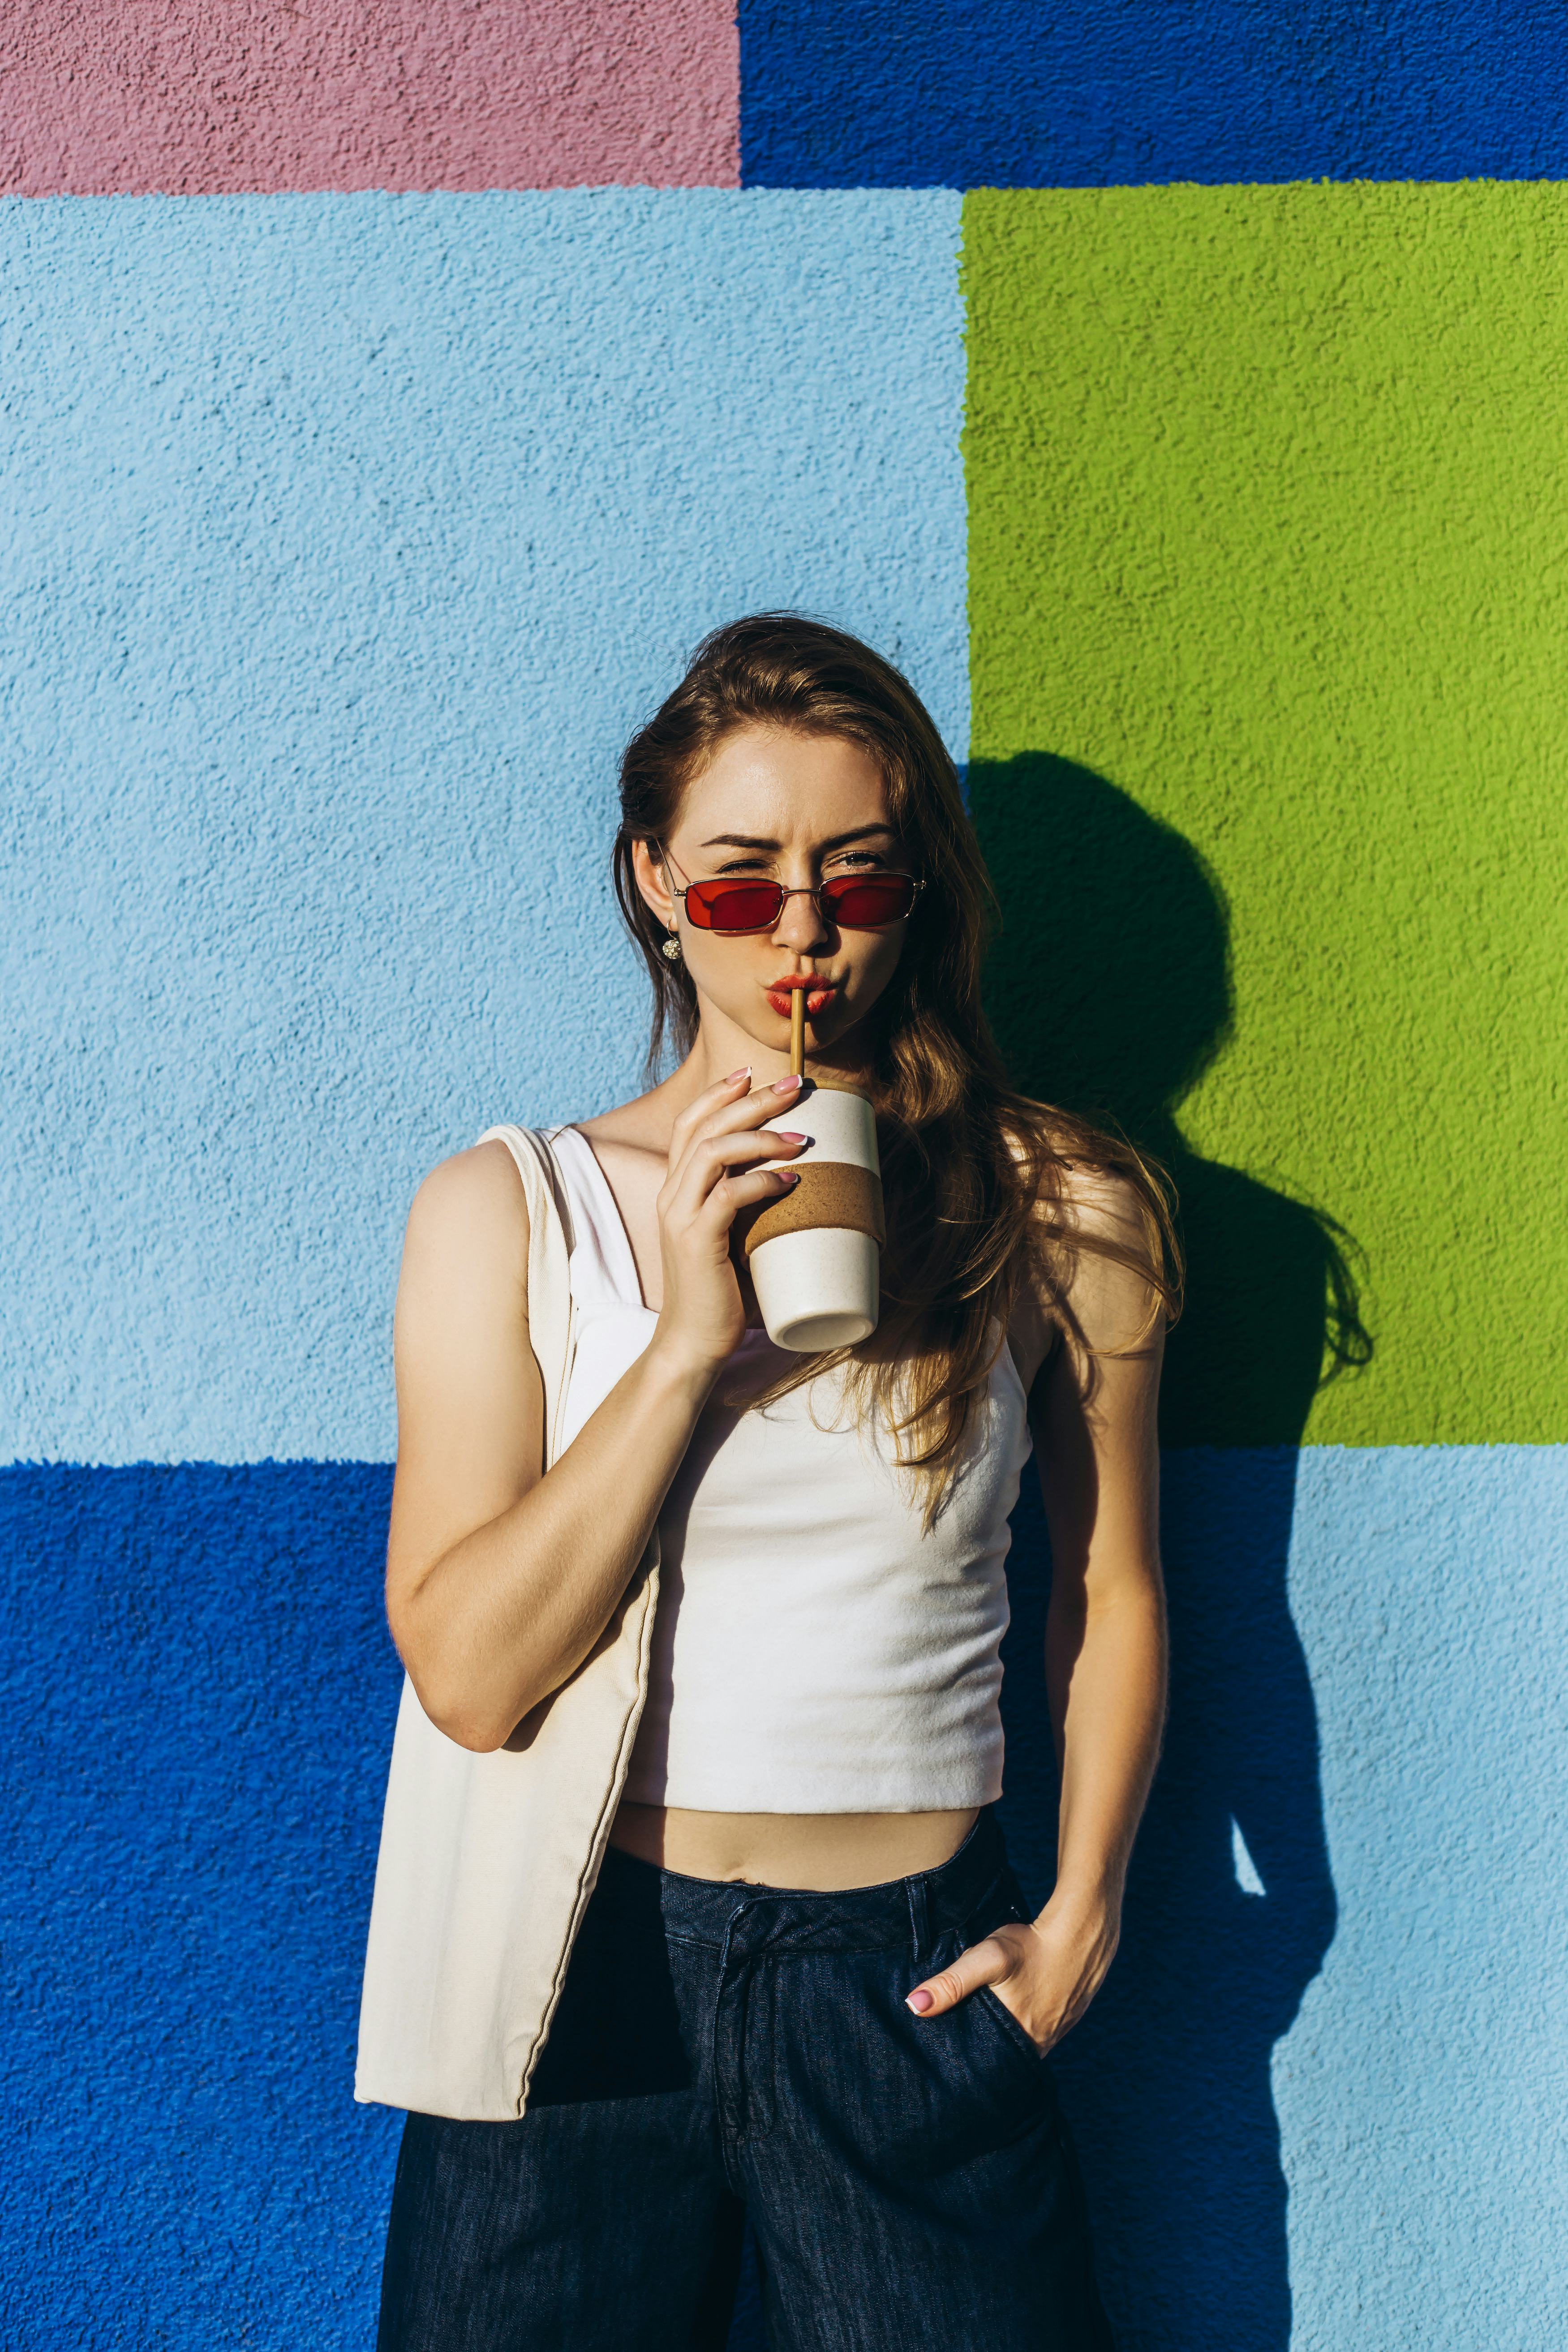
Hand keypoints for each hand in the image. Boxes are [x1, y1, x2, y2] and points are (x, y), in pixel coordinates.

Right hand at [650, 1068, 806, 1376]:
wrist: (691, 1344)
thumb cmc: (721, 1293)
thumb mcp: (733, 1237)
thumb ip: (752, 1209)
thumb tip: (807, 1184)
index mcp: (677, 1190)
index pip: (690, 1124)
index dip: (721, 1094)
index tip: (755, 1074)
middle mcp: (672, 1196)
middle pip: (704, 1127)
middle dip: (751, 1101)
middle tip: (794, 1087)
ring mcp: (680, 1218)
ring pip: (711, 1153)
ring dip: (759, 1138)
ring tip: (800, 1138)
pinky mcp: (696, 1243)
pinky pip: (726, 1197)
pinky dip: (760, 1182)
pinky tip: (790, 1180)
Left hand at [905, 1891, 1120, 2054]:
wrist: (1081, 1931)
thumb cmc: (1031, 1946)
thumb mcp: (986, 1960)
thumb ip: (951, 1984)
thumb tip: (914, 2007)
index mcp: (1019, 2040)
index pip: (987, 2065)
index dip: (968, 2063)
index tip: (947, 2060)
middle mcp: (1041, 2043)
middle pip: (1004, 2054)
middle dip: (983, 2049)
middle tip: (960, 2039)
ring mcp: (1058, 2031)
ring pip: (1022, 2042)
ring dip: (1005, 2035)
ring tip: (983, 2024)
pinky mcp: (1068, 2015)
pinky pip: (1040, 2029)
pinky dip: (1025, 2022)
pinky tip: (1016, 2007)